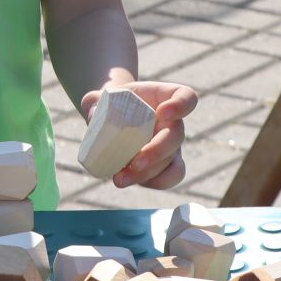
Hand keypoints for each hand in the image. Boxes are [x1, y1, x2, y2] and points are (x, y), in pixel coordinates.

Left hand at [80, 81, 196, 188]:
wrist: (109, 120)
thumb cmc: (108, 103)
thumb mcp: (98, 98)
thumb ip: (94, 102)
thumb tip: (94, 115)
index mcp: (165, 98)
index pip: (186, 97)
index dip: (180, 105)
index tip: (163, 112)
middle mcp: (173, 123)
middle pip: (177, 135)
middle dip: (157, 151)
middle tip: (135, 161)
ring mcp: (170, 146)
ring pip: (172, 162)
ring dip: (149, 173)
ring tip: (120, 178)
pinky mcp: (162, 166)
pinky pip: (168, 178)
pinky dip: (150, 183)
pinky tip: (126, 180)